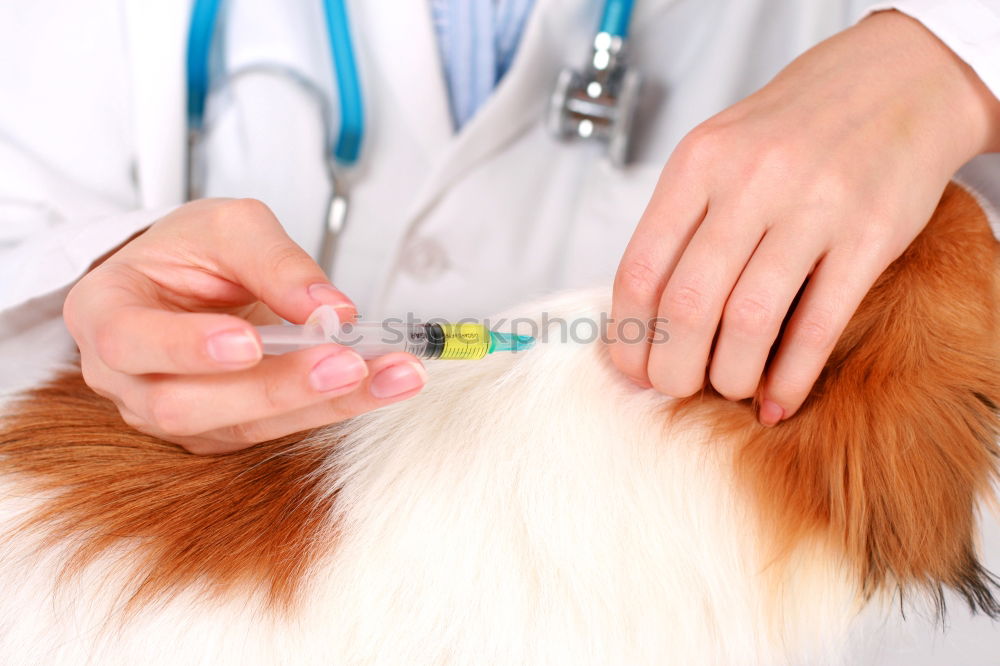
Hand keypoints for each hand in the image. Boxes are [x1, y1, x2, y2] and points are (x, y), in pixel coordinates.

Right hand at [63, 198, 426, 453]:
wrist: (192, 280)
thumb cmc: (192, 252)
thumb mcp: (229, 226)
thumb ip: (275, 260)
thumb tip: (332, 309)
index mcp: (105, 312)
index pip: (128, 341)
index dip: (185, 348)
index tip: (248, 342)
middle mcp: (129, 378)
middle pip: (189, 403)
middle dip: (276, 386)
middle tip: (346, 362)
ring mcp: (172, 414)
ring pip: (243, 426)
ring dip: (325, 404)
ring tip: (391, 374)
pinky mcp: (222, 431)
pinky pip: (278, 428)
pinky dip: (336, 406)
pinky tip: (384, 382)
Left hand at [610, 10, 999, 423]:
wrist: (894, 81)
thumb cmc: (790, 131)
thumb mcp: (717, 152)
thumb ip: (680, 222)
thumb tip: (641, 319)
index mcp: (698, 163)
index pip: (640, 270)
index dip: (628, 335)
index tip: (632, 368)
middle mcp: (749, 182)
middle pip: (686, 305)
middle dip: (671, 368)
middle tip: (675, 387)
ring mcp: (813, 208)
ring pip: (748, 322)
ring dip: (728, 376)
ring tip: (727, 386)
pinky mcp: (869, 237)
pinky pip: (818, 325)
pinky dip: (791, 377)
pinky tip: (777, 399)